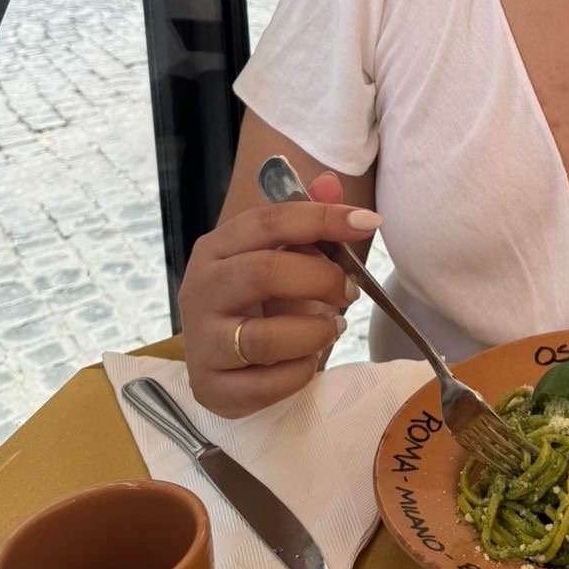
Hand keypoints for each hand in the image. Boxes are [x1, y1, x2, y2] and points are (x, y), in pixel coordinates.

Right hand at [179, 174, 380, 416]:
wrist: (222, 362)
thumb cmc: (259, 300)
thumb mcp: (280, 255)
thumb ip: (306, 219)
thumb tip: (330, 181)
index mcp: (216, 248)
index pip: (269, 221)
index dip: (322, 218)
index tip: (368, 222)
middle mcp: (200, 291)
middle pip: (265, 272)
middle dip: (321, 279)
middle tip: (349, 291)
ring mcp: (201, 342)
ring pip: (264, 337)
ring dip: (314, 332)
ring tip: (332, 328)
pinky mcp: (212, 388)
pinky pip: (267, 384)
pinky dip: (300, 372)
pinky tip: (308, 361)